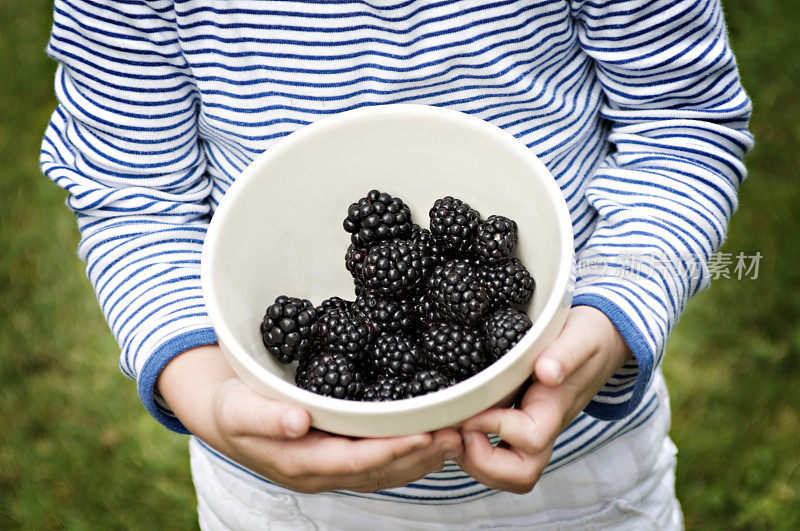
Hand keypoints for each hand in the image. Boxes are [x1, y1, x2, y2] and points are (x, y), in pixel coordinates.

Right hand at [157, 345, 462, 492]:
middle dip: (419, 454)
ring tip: (456, 435)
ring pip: (385, 469)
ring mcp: (333, 468)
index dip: (390, 451)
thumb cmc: (231, 409)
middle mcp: (322, 472)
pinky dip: (409, 450)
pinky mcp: (340, 456)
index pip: (354, 461)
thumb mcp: (238, 409)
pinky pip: (380, 460)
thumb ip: (266, 417)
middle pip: (379, 470)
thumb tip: (298, 421)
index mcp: (300, 463)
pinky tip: (432, 436)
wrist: (226, 417)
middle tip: (456, 433)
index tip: (424, 435)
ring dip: (422, 455)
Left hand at [455, 306, 630, 493]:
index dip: (497, 427)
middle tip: (459, 429)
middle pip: (520, 475)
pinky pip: (497, 461)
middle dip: (482, 462)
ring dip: (473, 462)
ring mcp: (532, 435)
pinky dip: (471, 453)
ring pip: (506, 475)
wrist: (601, 343)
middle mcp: (544, 430)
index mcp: (555, 408)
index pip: (531, 438)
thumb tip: (546, 372)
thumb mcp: (580, 336)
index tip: (474, 407)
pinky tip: (457, 426)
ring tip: (452, 429)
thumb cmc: (589, 339)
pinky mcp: (519, 432)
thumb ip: (565, 354)